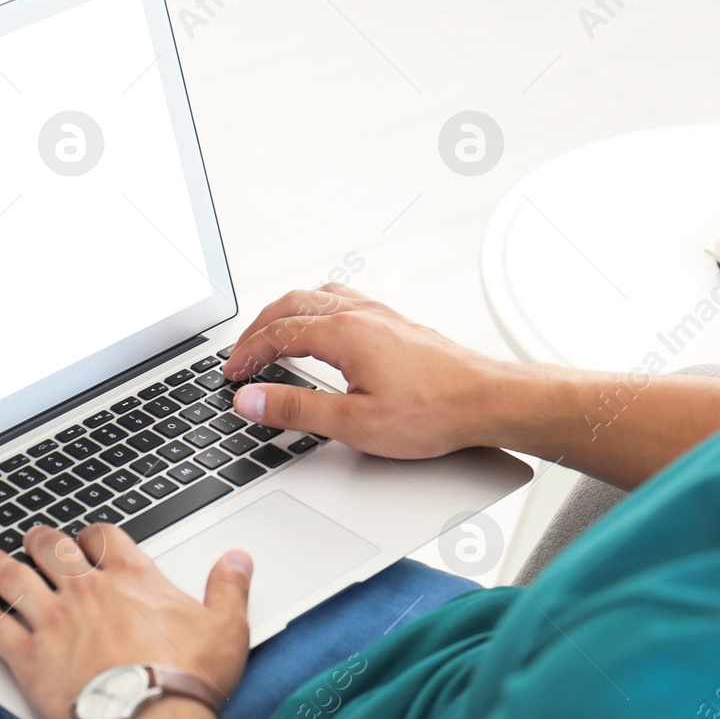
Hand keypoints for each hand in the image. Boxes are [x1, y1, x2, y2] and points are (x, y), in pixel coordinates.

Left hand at [0, 524, 252, 718]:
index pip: (105, 538)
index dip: (94, 535)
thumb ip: (229, 587)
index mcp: (131, 578)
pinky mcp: (28, 657)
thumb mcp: (227, 626)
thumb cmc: (187, 677)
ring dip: (0, 566)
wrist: (148, 718)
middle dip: (41, 540)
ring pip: (15, 579)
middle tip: (34, 537)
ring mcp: (53, 621)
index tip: (89, 538)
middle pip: (53, 550)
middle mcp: (86, 591)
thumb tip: (238, 560)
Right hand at [222, 284, 509, 458]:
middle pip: (292, 304)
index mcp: (345, 333)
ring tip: (271, 335)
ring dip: (286, 313)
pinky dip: (316, 310)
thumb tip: (250, 399)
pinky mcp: (397, 324)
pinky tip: (322, 329)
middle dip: (258, 328)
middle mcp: (362, 315)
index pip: (277, 333)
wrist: (488, 401)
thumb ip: (296, 409)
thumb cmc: (434, 412)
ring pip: (318, 296)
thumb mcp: (354, 422)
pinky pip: (344, 301)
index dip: (247, 354)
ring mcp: (381, 315)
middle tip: (241, 354)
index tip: (231, 373)